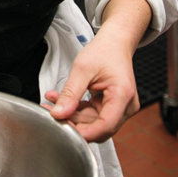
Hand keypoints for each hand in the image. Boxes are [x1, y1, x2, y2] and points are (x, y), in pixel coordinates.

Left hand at [42, 0, 149, 142]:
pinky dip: (77, 110)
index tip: (63, 129)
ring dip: (72, 114)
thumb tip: (58, 114)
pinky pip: (94, 115)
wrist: (115, 43)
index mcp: (122, 96)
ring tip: (52, 101)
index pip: (105, 126)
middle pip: (98, 126)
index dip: (84, 133)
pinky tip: (61, 100)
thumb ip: (70, 94)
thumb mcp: (82, 69)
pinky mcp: (113, 107)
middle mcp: (126, 106)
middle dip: (73, 121)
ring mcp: (121, 108)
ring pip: (93, 123)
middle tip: (51, 112)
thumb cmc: (104, 51)